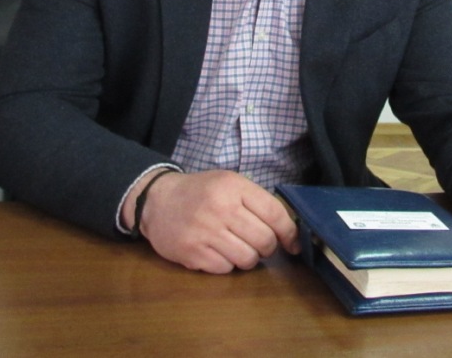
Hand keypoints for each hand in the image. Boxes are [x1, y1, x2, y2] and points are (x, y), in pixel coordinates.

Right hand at [122, 169, 299, 272]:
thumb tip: (290, 233)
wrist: (157, 200)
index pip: (275, 213)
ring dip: (247, 257)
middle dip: (267, 247)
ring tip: (236, 247)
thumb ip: (257, 202)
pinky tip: (217, 251)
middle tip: (258, 244)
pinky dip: (226, 264)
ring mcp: (205, 232)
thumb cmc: (200, 193)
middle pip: (265, 240)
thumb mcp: (229, 183)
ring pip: (247, 259)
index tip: (293, 244)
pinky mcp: (192, 252)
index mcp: (234, 186)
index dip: (289, 232)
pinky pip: (225, 268)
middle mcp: (221, 208)